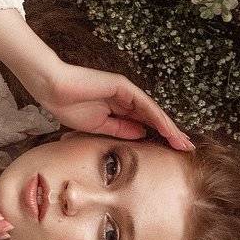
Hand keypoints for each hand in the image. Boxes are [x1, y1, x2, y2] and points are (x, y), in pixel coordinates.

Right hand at [35, 61, 193, 150]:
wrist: (53, 89)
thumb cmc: (69, 106)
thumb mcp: (99, 126)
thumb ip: (121, 129)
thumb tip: (143, 134)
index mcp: (119, 108)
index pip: (144, 124)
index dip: (159, 137)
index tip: (172, 152)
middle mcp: (126, 98)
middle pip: (154, 118)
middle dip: (171, 134)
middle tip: (187, 149)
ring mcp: (127, 91)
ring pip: (154, 112)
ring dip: (170, 128)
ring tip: (183, 143)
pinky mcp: (124, 87)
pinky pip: (145, 105)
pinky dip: (158, 118)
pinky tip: (169, 130)